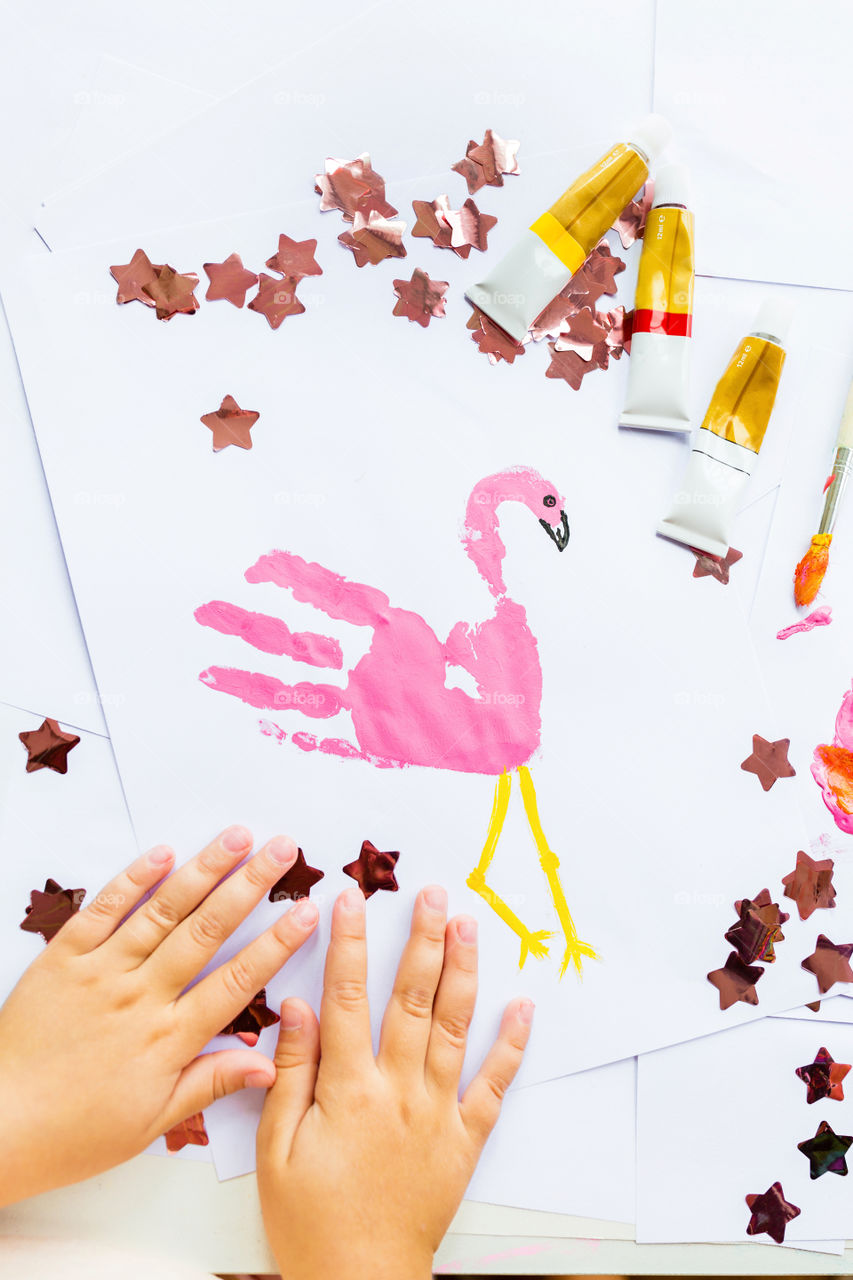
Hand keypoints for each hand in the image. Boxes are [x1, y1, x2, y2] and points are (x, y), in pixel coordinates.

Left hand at [0, 825, 317, 1205]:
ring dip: (204, 869)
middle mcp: (140, 998)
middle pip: (207, 931)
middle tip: (284, 849)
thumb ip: (209, 1084)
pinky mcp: (62, 960)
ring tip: (237, 836)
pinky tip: (162, 853)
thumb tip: (269, 1065)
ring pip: (163, 911)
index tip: (307, 911)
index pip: (236, 982)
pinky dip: (133, 880)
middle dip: (251, 886)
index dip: (276, 944)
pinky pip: (103, 911)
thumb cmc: (73, 1133)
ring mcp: (101, 973)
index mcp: (167, 1040)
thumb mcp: (150, 1123)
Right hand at [257, 885, 532, 1279]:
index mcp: (348, 1091)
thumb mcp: (276, 1151)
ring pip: (455, 1028)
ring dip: (464, 972)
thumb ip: (289, 1075)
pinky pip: (493, 1086)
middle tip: (432, 894)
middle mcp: (399, 1092)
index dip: (350, 944)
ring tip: (469, 925)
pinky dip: (511, 1046)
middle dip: (422, 940)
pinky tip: (522, 1008)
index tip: (352, 899)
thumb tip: (297, 1008)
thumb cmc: (310, 1221)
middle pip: (412, 1000)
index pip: (347, 998)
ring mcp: (438, 1114)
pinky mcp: (464, 1140)